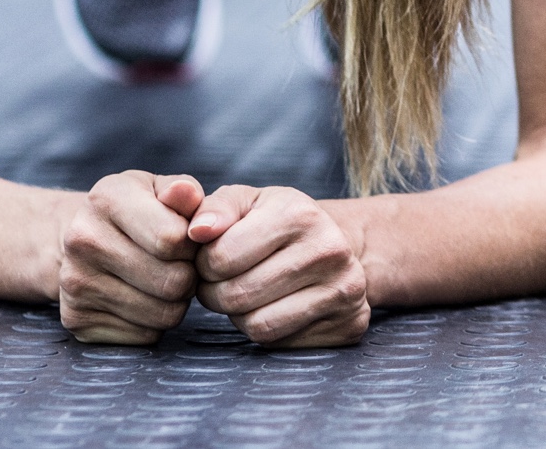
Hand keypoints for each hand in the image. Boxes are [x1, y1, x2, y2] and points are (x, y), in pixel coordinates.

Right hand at [57, 171, 202, 344]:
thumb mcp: (158, 189)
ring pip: (164, 315)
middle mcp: (82, 240)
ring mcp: (74, 284)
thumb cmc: (136, 212)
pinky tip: (142, 298)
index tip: (186, 238)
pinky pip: (145, 336)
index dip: (193, 243)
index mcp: (107, 199)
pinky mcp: (76, 320)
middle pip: (173, 282)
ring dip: (176, 302)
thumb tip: (187, 194)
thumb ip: (183, 190)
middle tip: (180, 265)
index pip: (173, 239)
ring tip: (163, 280)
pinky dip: (154, 323)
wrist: (82, 240)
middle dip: (189, 275)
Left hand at [189, 185, 371, 347]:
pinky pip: (280, 343)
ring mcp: (344, 290)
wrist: (337, 244)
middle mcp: (329, 250)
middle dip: (216, 293)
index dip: (204, 264)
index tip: (213, 259)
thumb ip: (214, 209)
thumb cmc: (278, 222)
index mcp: (300, 214)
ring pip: (256, 326)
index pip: (221, 258)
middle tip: (223, 282)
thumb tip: (196, 231)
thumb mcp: (247, 202)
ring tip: (247, 294)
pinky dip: (265, 330)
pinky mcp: (349, 323)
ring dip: (238, 315)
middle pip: (236, 295)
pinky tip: (273, 307)